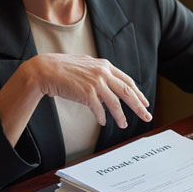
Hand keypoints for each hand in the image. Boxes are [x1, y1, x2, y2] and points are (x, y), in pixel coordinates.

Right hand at [30, 53, 151, 127]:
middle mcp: (103, 73)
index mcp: (105, 66)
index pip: (128, 81)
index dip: (138, 93)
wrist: (45, 70)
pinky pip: (99, 109)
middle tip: (147, 116)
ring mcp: (96, 83)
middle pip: (127, 92)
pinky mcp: (86, 93)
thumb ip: (101, 75)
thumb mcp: (87, 66)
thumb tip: (110, 90)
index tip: (145, 103)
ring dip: (121, 116)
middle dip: (139, 106)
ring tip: (124, 125)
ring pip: (115, 103)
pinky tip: (103, 122)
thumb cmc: (64, 69)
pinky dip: (102, 117)